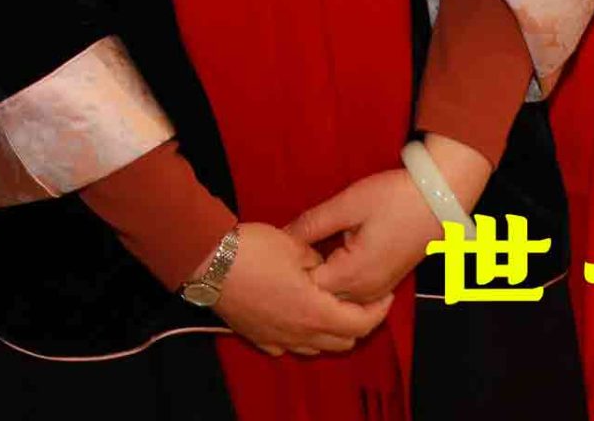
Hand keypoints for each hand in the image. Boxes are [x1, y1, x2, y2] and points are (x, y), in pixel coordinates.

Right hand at [210, 221, 394, 357]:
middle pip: (343, 341)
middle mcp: (299, 333)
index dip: (379, 310)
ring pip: (316, 347)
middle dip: (357, 322)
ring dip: (330, 331)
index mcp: (315, 311)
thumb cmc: (252, 250)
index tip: (385, 295)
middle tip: (360, 299)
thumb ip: (319, 261)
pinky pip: (287, 345)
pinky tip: (295, 314)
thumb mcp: (296, 246)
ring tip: (330, 305)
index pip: (361, 323)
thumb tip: (325, 266)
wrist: (207, 261)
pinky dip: (299, 334)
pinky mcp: (257, 337)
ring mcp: (277, 339)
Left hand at [287, 170, 440, 304]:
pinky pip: (353, 295)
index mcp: (352, 275)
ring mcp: (377, 291)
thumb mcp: (347, 205)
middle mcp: (365, 292)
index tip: (283, 250)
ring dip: (321, 282)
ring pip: (336, 300)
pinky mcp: (384, 285)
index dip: (291, 269)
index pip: (307, 288)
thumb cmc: (395, 199)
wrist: (438, 201)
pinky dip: (337, 283)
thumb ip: (312, 223)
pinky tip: (330, 257)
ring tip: (309, 254)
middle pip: (320, 299)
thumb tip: (282, 236)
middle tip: (292, 251)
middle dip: (303, 279)